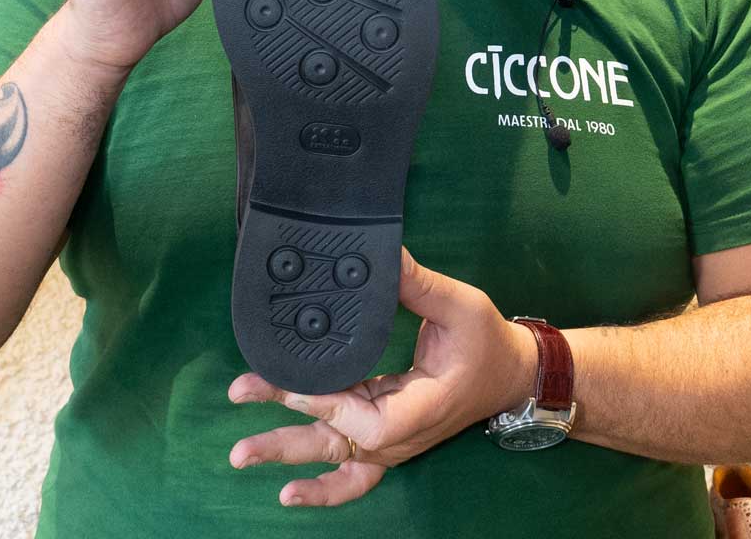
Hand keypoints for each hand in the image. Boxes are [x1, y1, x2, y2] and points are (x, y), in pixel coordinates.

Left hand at [227, 248, 538, 506]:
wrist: (512, 374)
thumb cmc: (487, 340)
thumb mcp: (460, 306)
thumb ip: (417, 284)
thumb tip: (381, 255)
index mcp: (416, 408)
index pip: (355, 412)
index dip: (317, 397)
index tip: (280, 375)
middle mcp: (398, 434)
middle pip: (333, 436)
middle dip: (282, 424)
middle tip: (239, 395)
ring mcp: (392, 443)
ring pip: (334, 455)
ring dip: (287, 453)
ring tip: (240, 454)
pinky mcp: (388, 439)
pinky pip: (352, 475)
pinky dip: (322, 489)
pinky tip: (287, 494)